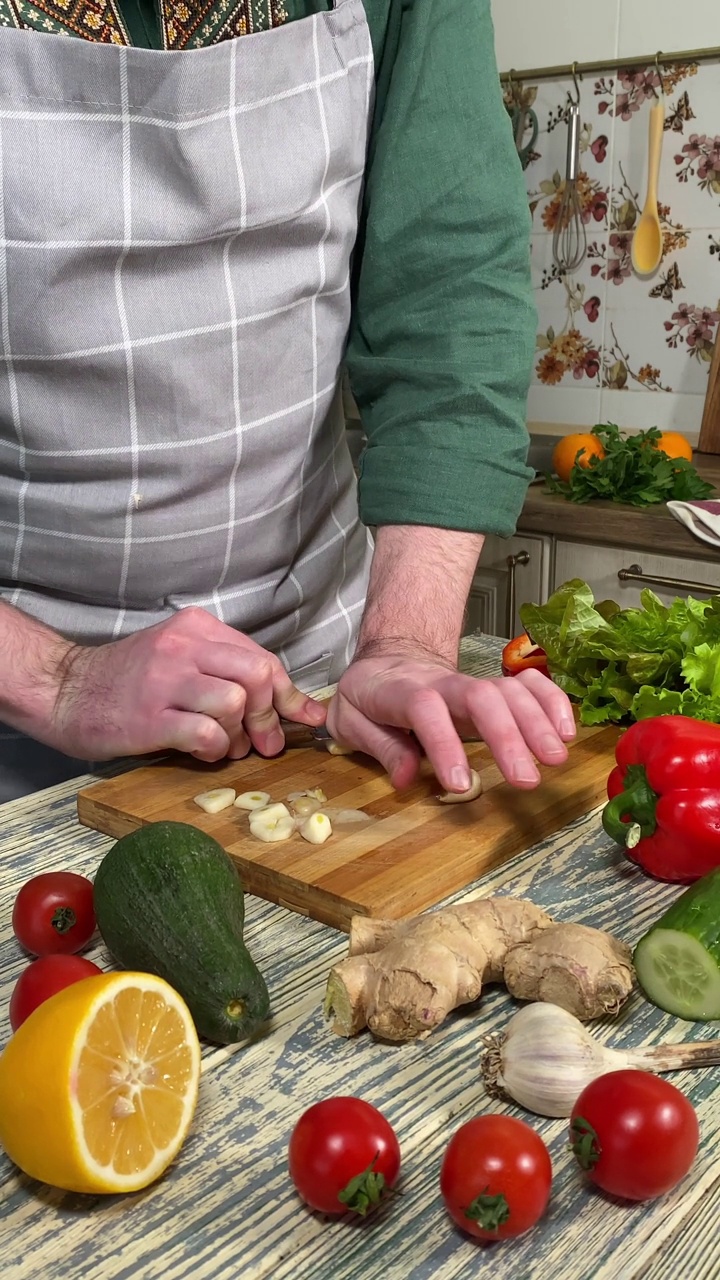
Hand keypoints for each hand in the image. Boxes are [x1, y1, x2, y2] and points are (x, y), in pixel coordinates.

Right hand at [49, 607, 325, 761]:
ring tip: (225, 746)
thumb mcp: (180, 660)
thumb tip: (289, 705)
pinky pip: (206, 733)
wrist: (64, 691)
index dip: (289, 694)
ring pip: (236, 703)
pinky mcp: (150, 717)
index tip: (303, 718)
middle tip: (263, 742)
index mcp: (196, 628)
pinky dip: (215, 749)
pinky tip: (202, 751)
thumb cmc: (128, 681)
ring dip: (240, 735)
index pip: (262, 657)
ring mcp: (165, 681)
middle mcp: (183, 647)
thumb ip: (229, 674)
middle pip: (258, 675)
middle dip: (269, 715)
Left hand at [326, 648, 576, 791]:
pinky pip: (528, 685)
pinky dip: (551, 701)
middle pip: (480, 697)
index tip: (459, 784)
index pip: (425, 709)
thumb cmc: (368, 697)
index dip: (444, 743)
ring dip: (537, 722)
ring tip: (556, 759)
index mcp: (400, 692)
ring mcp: (472, 683)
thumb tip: (406, 779)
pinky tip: (567, 731)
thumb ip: (379, 746)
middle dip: (507, 736)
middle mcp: (443, 684)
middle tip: (527, 780)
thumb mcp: (350, 721)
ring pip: (510, 691)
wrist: (387, 662)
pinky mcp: (493, 687)